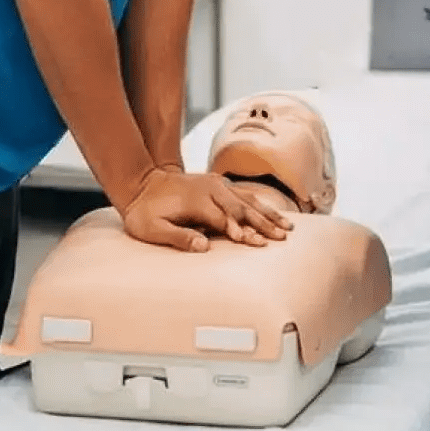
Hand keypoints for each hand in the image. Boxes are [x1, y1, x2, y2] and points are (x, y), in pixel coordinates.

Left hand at [119, 168, 293, 251]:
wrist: (142, 182)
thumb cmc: (144, 212)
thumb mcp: (151, 229)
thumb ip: (177, 237)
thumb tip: (203, 247)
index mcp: (197, 201)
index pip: (225, 219)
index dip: (240, 232)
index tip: (256, 243)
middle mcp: (211, 190)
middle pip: (243, 208)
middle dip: (263, 223)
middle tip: (281, 237)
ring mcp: (217, 185)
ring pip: (249, 199)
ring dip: (268, 213)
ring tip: (287, 226)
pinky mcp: (219, 185)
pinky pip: (245, 194)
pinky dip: (261, 205)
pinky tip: (273, 213)